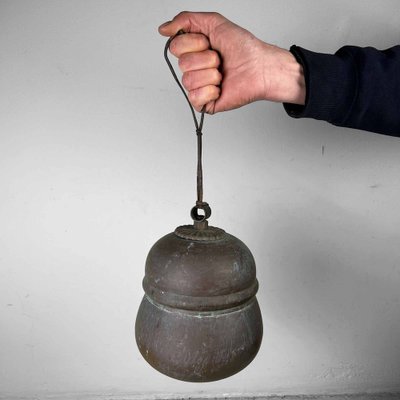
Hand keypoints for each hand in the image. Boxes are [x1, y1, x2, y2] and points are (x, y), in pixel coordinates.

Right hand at [159, 12, 305, 113]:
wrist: (260, 68)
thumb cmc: (243, 48)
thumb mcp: (214, 22)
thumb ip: (186, 20)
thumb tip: (163, 29)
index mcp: (193, 51)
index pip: (175, 47)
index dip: (194, 43)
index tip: (209, 43)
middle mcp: (194, 69)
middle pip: (182, 64)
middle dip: (206, 59)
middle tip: (219, 60)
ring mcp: (198, 87)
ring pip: (188, 80)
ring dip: (210, 74)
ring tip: (222, 74)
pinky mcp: (204, 103)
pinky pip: (194, 98)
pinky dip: (210, 91)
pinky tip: (220, 89)